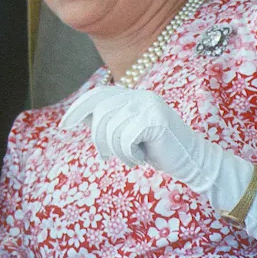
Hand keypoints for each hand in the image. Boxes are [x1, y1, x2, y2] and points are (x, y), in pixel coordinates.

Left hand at [60, 86, 208, 186]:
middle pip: (101, 113)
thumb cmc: (157, 149)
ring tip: (131, 157)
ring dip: (116, 151)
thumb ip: (108, 122)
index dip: (78, 109)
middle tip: (106, 156)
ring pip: (111, 129)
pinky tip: (142, 158)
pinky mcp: (156, 120)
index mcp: (133, 95)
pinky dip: (128, 154)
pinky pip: (125, 139)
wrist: (192, 162)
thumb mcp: (127, 133)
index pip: (97, 95)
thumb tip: (77, 116)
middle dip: (98, 139)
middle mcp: (140, 95)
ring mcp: (149, 106)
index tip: (64, 125)